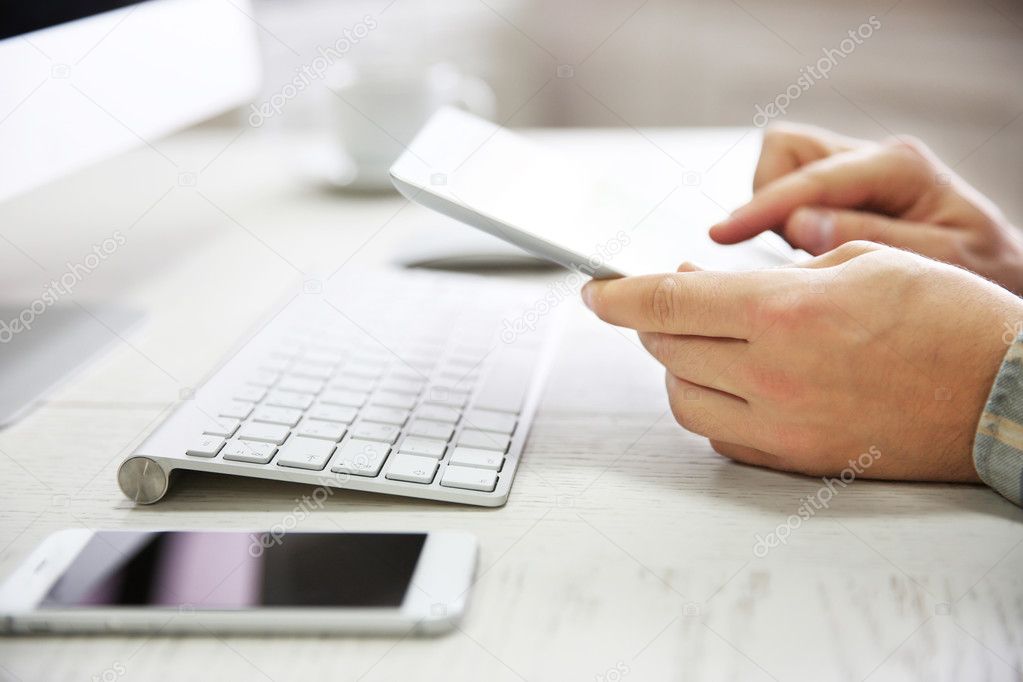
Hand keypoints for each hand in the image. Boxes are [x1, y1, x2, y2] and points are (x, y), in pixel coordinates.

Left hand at [582, 243, 1022, 481]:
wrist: (1003, 394)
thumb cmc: (946, 318)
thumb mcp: (859, 262)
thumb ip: (772, 272)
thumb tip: (707, 281)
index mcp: (783, 313)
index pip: (667, 302)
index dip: (618, 294)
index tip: (594, 290)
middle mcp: (772, 374)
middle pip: (667, 347)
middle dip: (654, 318)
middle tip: (670, 298)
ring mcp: (781, 425)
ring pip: (682, 397)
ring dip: (677, 364)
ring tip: (702, 341)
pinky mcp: (796, 459)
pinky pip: (720, 435)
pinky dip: (710, 405)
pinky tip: (732, 382)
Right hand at [709, 123, 1022, 295]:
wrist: (1001, 279)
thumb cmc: (983, 276)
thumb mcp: (941, 264)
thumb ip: (868, 240)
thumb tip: (797, 225)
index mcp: (900, 168)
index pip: (810, 179)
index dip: (760, 208)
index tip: (720, 235)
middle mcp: (874, 159)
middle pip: (786, 151)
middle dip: (767, 199)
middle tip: (784, 250)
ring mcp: (857, 171)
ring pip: (781, 166)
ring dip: (774, 211)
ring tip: (803, 256)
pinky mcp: (844, 191)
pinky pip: (790, 191)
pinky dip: (784, 220)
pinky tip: (812, 253)